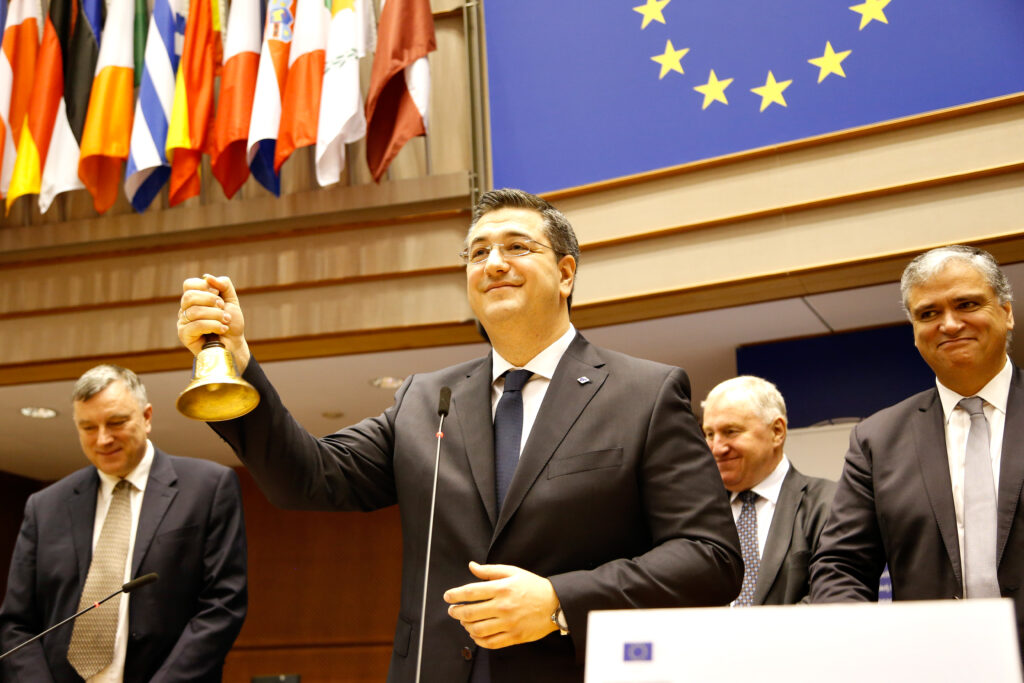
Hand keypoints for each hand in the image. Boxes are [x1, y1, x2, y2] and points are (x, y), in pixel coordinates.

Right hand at [178, 274, 250, 370]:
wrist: (235, 344)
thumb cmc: (231, 323)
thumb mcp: (231, 300)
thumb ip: (223, 285)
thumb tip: (207, 277)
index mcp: (194, 299)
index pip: (189, 284)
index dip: (205, 287)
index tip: (219, 295)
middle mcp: (185, 309)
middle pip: (189, 296)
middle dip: (211, 300)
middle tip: (223, 308)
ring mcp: (182, 322)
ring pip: (194, 311)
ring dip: (215, 315)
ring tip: (226, 320)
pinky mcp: (184, 335)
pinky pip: (195, 325)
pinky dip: (213, 325)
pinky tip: (222, 329)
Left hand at [443, 561, 558, 648]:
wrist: (555, 604)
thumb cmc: (533, 586)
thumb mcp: (513, 572)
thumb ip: (490, 571)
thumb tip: (471, 566)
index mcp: (502, 588)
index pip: (471, 592)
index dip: (455, 595)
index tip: (447, 596)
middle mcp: (504, 607)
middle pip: (470, 612)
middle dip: (456, 612)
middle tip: (452, 610)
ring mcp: (509, 623)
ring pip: (478, 629)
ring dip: (466, 626)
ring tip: (464, 621)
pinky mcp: (514, 636)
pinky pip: (490, 642)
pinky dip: (478, 640)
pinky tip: (475, 634)